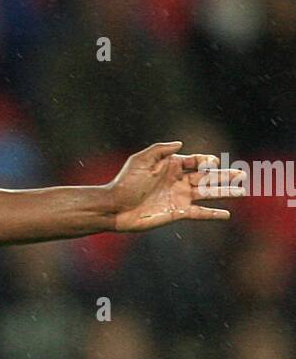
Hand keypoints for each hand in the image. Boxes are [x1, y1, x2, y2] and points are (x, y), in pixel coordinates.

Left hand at [108, 142, 244, 232]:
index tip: (212, 164)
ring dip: (225, 192)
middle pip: (208, 177)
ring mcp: (180, 197)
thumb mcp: (140, 160)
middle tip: (243, 174)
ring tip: (242, 191)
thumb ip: (161, 149)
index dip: (207, 161)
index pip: (196, 161)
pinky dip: (213, 214)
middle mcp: (178, 181)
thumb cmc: (125, 182)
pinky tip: (226, 214)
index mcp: (171, 166)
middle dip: (225, 176)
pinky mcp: (178, 212)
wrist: (115, 207)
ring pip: (208, 194)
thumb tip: (181, 144)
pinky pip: (200, 213)